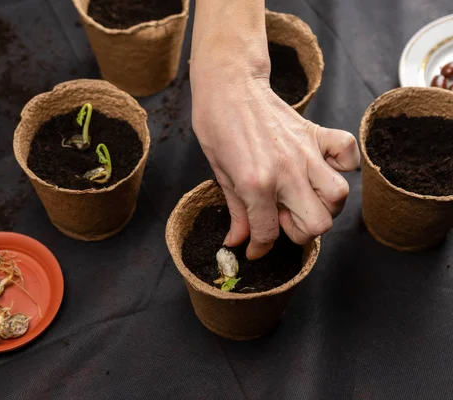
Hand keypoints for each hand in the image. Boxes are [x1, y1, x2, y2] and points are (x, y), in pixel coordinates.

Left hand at [191, 54, 359, 259]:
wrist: (228, 86)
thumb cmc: (216, 127)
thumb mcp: (219, 174)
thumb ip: (236, 211)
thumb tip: (239, 242)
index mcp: (255, 184)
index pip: (268, 233)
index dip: (260, 248)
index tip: (257, 249)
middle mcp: (286, 172)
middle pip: (318, 224)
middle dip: (300, 231)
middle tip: (282, 219)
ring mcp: (306, 152)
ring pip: (339, 195)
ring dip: (324, 205)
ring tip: (303, 198)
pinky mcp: (316, 133)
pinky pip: (348, 153)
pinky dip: (344, 165)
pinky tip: (323, 169)